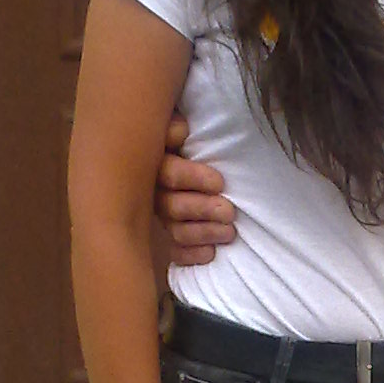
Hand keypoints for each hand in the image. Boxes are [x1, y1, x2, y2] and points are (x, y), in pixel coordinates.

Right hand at [153, 113, 236, 266]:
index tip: (219, 184)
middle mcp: (154, 191)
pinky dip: (192, 255)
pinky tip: (210, 253)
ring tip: (229, 232)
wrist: (201, 159)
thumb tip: (180, 131)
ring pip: (175, 230)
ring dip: (204, 233)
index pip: (168, 173)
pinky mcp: (169, 237)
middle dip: (203, 210)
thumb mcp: (183, 128)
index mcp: (158, 162)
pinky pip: (175, 252)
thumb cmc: (196, 143)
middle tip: (229, 212)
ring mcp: (161, 216)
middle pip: (172, 207)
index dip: (193, 179)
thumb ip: (176, 128)